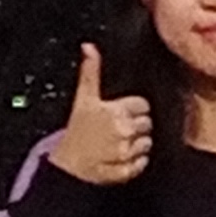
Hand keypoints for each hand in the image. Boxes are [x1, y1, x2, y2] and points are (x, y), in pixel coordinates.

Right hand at [56, 43, 154, 186]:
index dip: (135, 108)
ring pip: (147, 143)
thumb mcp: (83, 98)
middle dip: (137, 125)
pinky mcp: (127, 169)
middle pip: (147, 123)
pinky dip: (136, 161)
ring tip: (120, 143)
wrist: (68, 166)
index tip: (124, 112)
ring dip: (137, 143)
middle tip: (121, 128)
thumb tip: (89, 47)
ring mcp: (126, 151)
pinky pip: (143, 162)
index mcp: (116, 111)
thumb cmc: (76, 132)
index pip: (143, 105)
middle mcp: (124, 130)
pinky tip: (122, 157)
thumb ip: (90, 71)